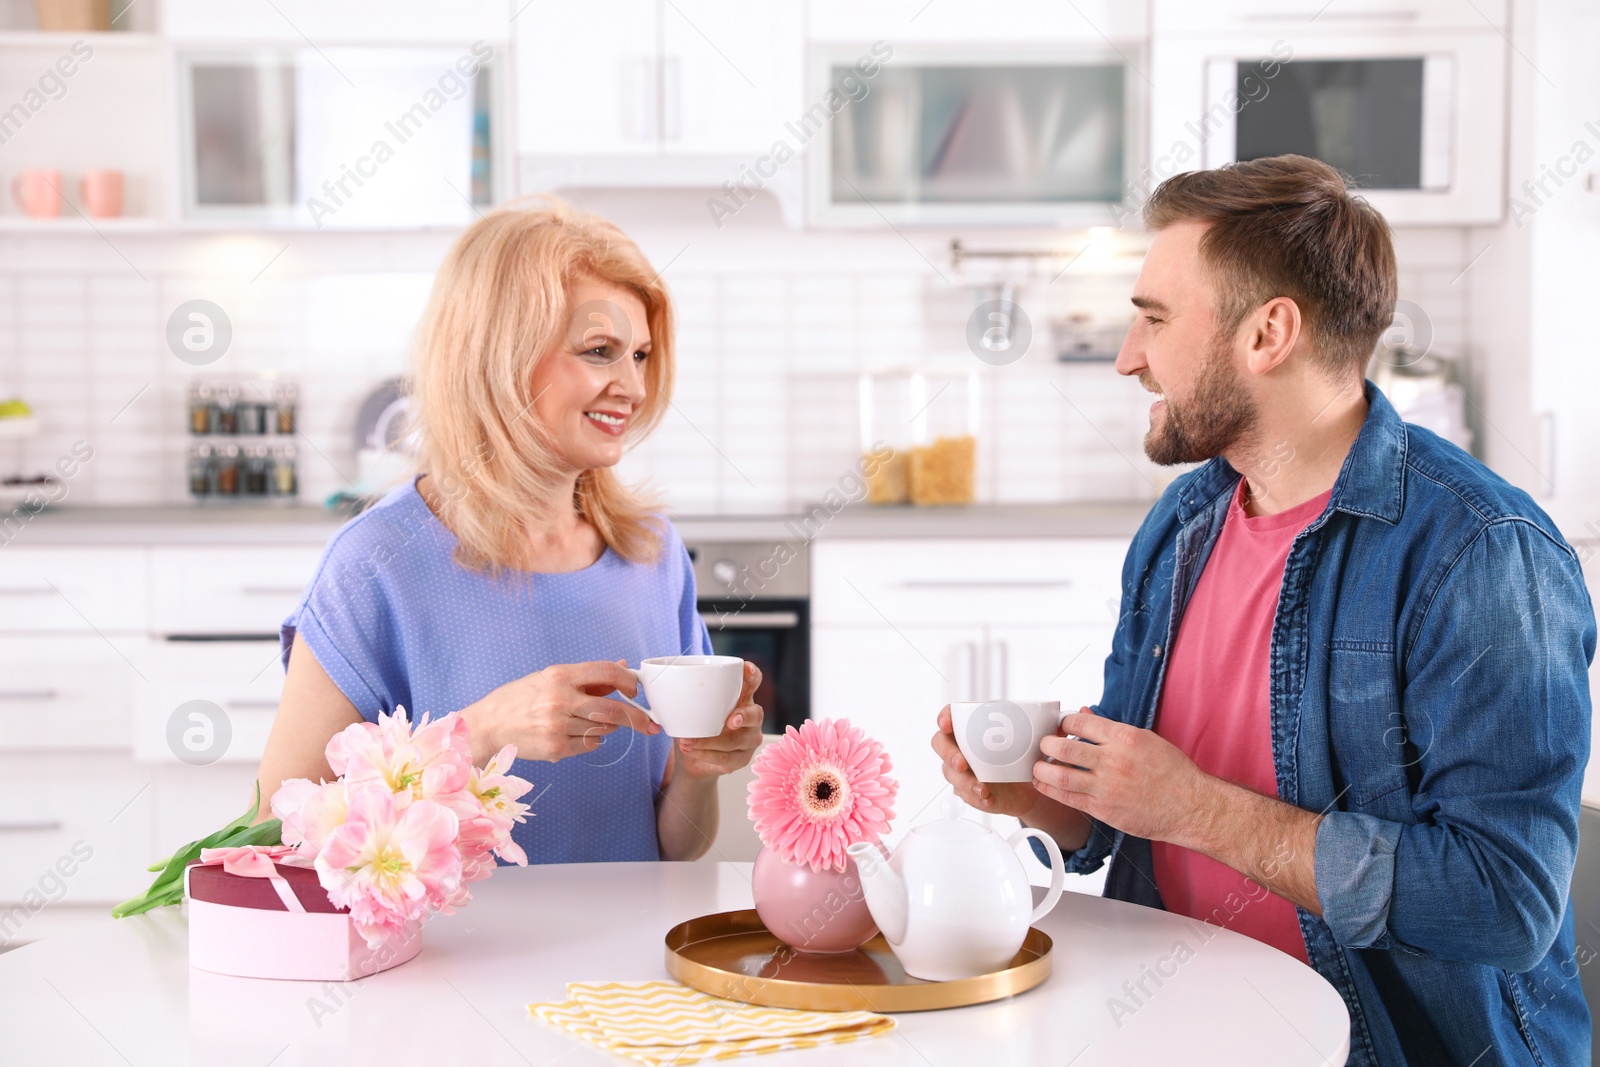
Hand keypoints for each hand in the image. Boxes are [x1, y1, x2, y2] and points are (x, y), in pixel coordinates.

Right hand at [461, 660, 658, 763]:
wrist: (487, 726)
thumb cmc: (519, 699)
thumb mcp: (549, 678)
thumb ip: (586, 677)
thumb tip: (621, 666)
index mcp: (559, 675)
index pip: (606, 672)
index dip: (628, 681)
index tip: (635, 690)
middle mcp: (560, 699)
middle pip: (612, 710)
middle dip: (636, 718)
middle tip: (649, 723)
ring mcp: (558, 726)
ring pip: (603, 729)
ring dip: (605, 727)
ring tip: (585, 721)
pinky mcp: (556, 748)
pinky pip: (590, 745)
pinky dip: (591, 740)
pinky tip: (572, 733)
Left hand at [675, 661, 764, 779]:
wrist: (695, 758)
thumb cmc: (698, 724)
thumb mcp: (692, 707)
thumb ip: (686, 696)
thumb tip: (664, 687)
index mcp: (742, 698)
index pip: (753, 682)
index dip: (752, 674)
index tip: (745, 668)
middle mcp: (751, 718)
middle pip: (756, 715)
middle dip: (743, 717)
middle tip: (730, 720)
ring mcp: (749, 740)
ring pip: (736, 741)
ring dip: (710, 741)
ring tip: (686, 741)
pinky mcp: (741, 759)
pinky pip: (725, 758)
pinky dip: (706, 754)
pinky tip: (691, 750)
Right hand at [931, 705, 1045, 819]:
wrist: (1029, 785)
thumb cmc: (1024, 755)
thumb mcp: (1033, 739)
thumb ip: (1042, 729)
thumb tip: (1060, 723)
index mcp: (970, 728)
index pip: (949, 717)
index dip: (944, 718)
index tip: (947, 723)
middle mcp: (960, 747)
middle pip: (940, 745)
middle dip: (948, 754)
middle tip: (962, 763)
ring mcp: (961, 771)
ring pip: (951, 774)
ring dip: (964, 782)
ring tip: (982, 789)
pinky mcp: (968, 792)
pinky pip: (965, 796)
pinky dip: (976, 799)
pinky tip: (988, 799)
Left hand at [1036, 707, 1217, 845]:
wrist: (1191, 806)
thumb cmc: (1173, 772)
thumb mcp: (1145, 739)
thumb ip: (1110, 728)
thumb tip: (1084, 714)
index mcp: (1125, 738)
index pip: (1080, 723)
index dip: (1063, 723)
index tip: (1059, 727)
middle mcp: (1114, 761)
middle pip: (1063, 748)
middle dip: (1046, 745)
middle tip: (1043, 745)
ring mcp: (1107, 787)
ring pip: (1061, 776)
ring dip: (1042, 770)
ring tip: (1037, 766)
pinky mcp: (1105, 810)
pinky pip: (1069, 799)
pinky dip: (1051, 791)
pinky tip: (1043, 785)